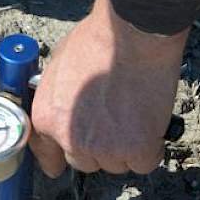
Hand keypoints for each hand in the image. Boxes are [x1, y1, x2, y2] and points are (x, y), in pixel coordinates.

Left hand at [30, 0, 187, 176]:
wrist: (131, 33)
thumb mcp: (58, 67)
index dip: (58, 159)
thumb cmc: (97, 40)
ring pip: (117, 164)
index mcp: (48, 119)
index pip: (48, 156)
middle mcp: (72, 140)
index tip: (60, 165)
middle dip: (100, 147)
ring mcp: (105, 148)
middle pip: (86, 162)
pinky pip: (144, 163)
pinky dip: (151, 148)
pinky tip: (151, 124)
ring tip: (135, 114)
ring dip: (127, 147)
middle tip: (115, 121)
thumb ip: (57, 98)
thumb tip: (65, 109)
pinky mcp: (136, 148)